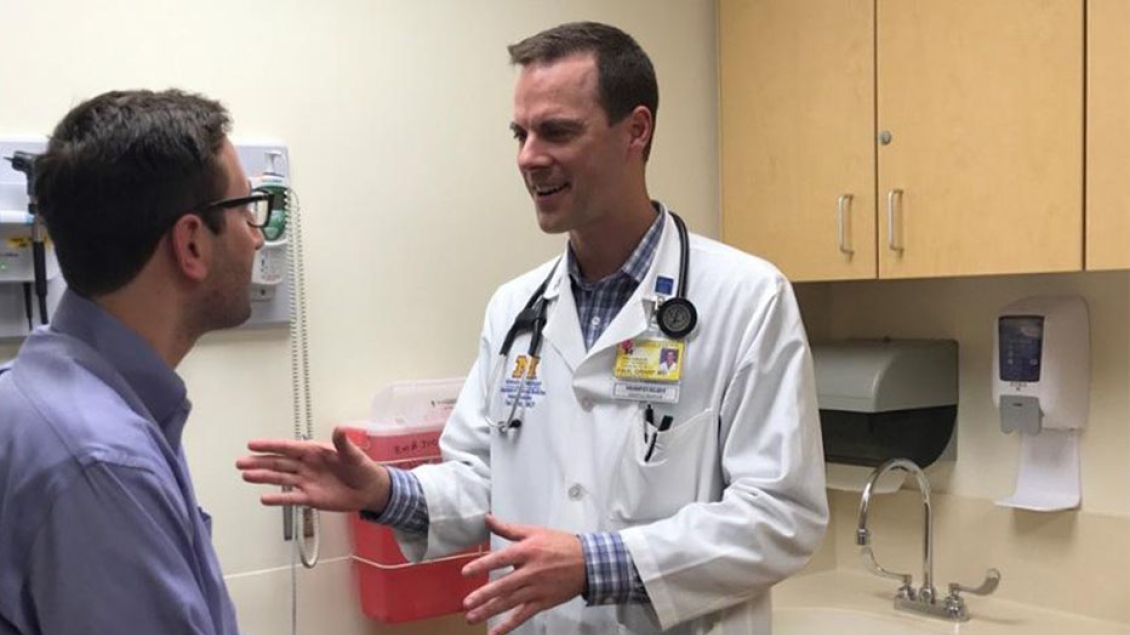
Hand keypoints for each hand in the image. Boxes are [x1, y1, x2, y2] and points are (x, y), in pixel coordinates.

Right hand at [236, 426, 390, 512]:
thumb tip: (340, 428)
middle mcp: (306, 465)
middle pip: (278, 463)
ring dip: (263, 477)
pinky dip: (278, 499)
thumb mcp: (354, 454)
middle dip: (259, 462)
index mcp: (314, 452)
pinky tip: (264, 498)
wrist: (369, 490)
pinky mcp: (310, 497)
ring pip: (280, 478)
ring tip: (245, 476)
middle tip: (240, 462)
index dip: (270, 446)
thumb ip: (343, 443)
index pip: (288, 447)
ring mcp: (306, 481)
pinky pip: (291, 498)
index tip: (252, 445)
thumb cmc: (362, 468)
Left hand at [461, 514, 585, 634]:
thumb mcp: (535, 531)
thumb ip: (509, 528)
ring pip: (510, 602)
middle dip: (484, 595)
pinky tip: (495, 632)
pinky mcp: (543, 602)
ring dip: (490, 611)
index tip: (466, 572)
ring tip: (472, 617)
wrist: (589, 563)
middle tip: (466, 603)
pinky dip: (509, 625)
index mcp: (528, 551)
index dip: (483, 565)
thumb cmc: (561, 545)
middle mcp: (531, 572)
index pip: (501, 559)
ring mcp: (537, 589)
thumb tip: (488, 518)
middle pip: (504, 585)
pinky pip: (523, 615)